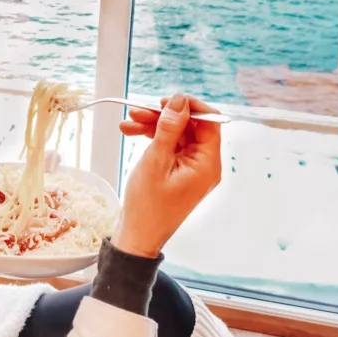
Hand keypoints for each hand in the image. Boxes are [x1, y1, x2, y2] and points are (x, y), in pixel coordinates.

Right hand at [113, 94, 221, 258]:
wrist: (137, 236)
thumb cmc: (148, 206)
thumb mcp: (156, 161)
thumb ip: (169, 128)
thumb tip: (179, 101)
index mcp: (208, 164)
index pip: (210, 122)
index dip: (190, 106)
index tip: (166, 100)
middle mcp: (204, 164)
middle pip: (190, 126)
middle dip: (163, 116)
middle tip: (138, 111)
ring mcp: (191, 168)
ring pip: (177, 134)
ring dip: (153, 125)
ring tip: (128, 123)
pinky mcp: (178, 171)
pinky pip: (170, 146)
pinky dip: (152, 138)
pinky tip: (131, 132)